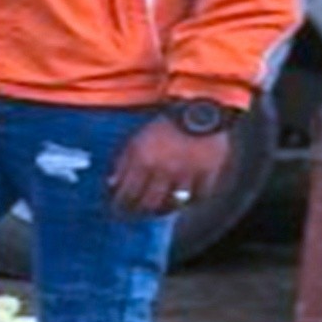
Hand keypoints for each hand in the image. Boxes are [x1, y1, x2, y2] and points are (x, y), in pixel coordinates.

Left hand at [109, 111, 225, 215]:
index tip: (119, 209)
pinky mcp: (209, 172)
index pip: (128, 194)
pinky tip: (186, 200)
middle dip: (142, 212)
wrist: (200, 108)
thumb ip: (124, 162)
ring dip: (166, 209)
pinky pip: (200, 196)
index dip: (121, 205)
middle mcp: (165, 170)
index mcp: (144, 161)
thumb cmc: (165, 125)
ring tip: (160, 209)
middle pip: (150, 204)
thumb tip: (112, 184)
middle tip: (139, 213)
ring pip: (174, 204)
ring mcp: (188, 173)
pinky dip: (192, 201)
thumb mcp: (138, 139)